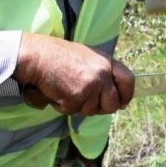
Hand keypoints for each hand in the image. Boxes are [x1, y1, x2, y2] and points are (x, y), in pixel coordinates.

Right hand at [14, 32, 134, 115]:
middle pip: (112, 104)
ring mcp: (91, 86)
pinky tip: (56, 91)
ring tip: (66, 89)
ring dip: (77, 106)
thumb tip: (112, 93)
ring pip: (91, 111)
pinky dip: (62, 106)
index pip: (129, 81)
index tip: (122, 102)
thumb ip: (101, 72)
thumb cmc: (57, 55)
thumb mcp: (87, 57)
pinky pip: (73, 111)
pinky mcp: (76, 97)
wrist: (37, 56)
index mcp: (106, 61)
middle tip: (84, 101)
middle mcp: (102, 73)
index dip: (126, 95)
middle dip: (99, 108)